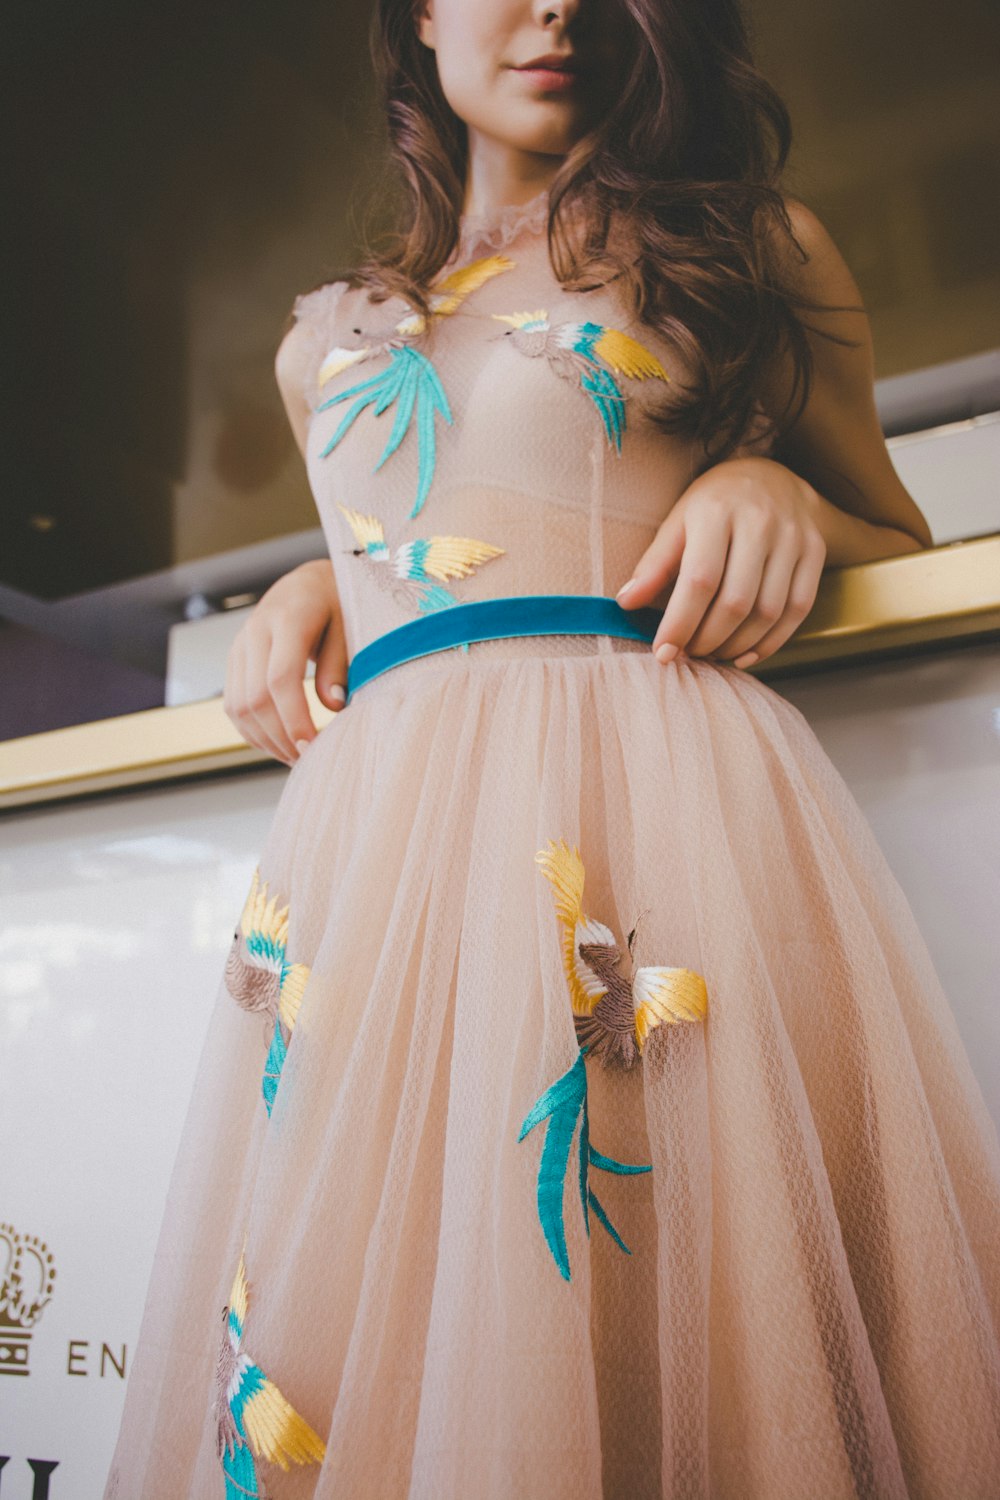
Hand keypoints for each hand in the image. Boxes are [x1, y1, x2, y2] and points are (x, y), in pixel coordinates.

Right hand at [223, 560, 347, 765]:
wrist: (308, 584)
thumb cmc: (338, 604)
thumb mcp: (350, 624)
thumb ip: (340, 663)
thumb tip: (332, 706)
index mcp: (288, 617)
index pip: (281, 677)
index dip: (294, 718)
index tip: (313, 746)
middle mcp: (255, 631)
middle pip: (255, 698)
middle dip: (281, 737)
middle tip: (310, 760)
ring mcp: (239, 646)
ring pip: (238, 707)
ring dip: (266, 740)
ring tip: (297, 758)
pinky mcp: (234, 661)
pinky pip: (233, 706)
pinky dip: (254, 732)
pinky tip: (280, 745)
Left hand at [616, 457, 827, 668]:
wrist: (772, 476)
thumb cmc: (714, 505)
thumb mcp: (678, 522)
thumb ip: (654, 564)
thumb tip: (626, 603)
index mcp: (716, 511)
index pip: (699, 580)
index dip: (680, 622)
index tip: (663, 652)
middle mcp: (760, 522)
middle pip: (736, 601)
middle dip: (708, 640)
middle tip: (689, 653)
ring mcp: (793, 538)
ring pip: (769, 611)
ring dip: (737, 645)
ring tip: (713, 654)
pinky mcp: (815, 552)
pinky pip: (798, 609)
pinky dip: (772, 642)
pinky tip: (746, 654)